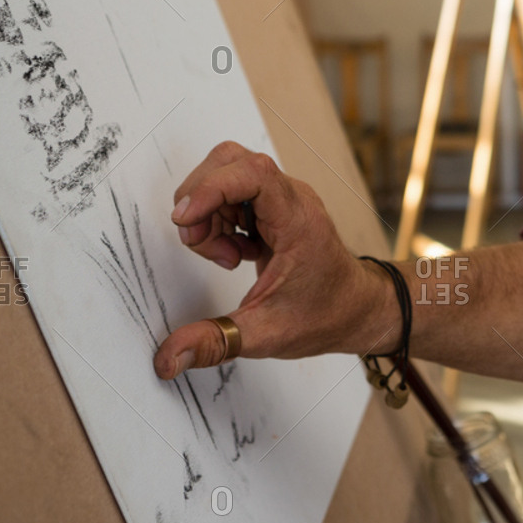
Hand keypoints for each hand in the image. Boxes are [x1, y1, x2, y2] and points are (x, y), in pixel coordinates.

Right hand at [151, 141, 395, 379]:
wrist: (357, 310)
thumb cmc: (325, 315)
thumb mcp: (266, 335)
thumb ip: (215, 343)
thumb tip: (166, 359)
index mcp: (298, 222)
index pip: (254, 173)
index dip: (212, 187)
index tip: (186, 219)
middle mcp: (292, 200)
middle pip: (231, 162)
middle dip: (201, 200)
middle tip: (202, 244)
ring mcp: (284, 201)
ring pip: (227, 175)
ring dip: (209, 212)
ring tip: (225, 255)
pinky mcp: (274, 209)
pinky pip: (233, 193)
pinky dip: (219, 217)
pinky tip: (234, 252)